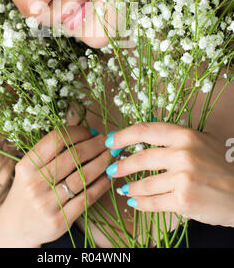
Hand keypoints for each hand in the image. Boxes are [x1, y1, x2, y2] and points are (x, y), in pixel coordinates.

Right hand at [0, 125, 111, 246]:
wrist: (15, 227)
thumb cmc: (28, 190)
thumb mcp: (29, 169)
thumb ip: (50, 153)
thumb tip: (87, 134)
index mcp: (26, 165)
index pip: (57, 139)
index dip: (79, 132)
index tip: (92, 131)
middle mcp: (34, 183)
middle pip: (73, 156)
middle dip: (95, 145)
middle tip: (107, 142)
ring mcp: (46, 203)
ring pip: (83, 177)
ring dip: (102, 163)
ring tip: (111, 156)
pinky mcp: (59, 221)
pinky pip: (87, 197)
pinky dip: (102, 184)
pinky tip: (108, 176)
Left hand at [104, 122, 233, 226]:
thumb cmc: (222, 165)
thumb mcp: (202, 141)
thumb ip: (176, 138)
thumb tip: (145, 138)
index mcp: (184, 135)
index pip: (144, 131)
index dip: (123, 136)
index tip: (111, 141)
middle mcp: (182, 154)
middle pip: (140, 158)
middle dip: (121, 165)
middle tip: (111, 169)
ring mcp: (182, 179)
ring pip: (144, 183)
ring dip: (130, 186)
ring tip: (123, 187)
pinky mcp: (183, 201)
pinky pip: (153, 202)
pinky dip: (140, 203)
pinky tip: (134, 201)